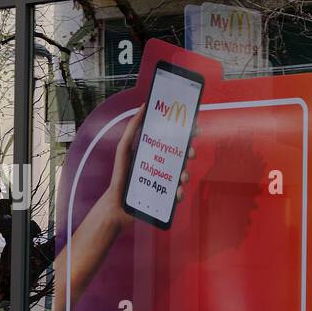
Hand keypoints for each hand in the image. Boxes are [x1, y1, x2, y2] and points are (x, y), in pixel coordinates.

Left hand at [99, 106, 197, 231]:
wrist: (116, 204)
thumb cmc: (119, 174)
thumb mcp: (124, 147)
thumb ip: (132, 128)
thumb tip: (143, 107)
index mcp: (154, 152)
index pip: (174, 139)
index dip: (186, 133)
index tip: (194, 128)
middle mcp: (162, 165)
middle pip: (182, 156)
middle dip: (190, 153)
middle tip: (190, 154)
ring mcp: (164, 181)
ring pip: (182, 175)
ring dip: (186, 174)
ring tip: (181, 177)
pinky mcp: (165, 197)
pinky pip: (178, 194)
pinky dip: (180, 193)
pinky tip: (176, 192)